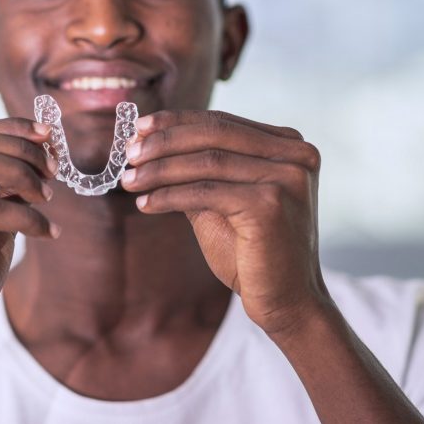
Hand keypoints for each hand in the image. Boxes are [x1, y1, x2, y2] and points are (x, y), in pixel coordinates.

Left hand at [120, 110, 327, 335]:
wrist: (287, 302)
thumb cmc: (254, 252)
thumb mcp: (224, 200)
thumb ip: (198, 171)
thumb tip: (147, 143)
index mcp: (289, 145)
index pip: (223, 122)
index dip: (177, 122)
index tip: (138, 128)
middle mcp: (295, 154)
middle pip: (214, 134)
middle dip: (164, 141)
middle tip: (128, 153)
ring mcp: (286, 177)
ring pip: (207, 162)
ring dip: (159, 169)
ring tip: (128, 180)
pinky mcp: (270, 204)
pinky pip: (206, 192)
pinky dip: (169, 196)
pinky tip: (145, 203)